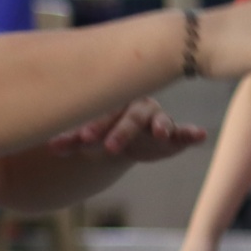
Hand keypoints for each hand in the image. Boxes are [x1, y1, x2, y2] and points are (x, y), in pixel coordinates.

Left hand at [48, 98, 205, 163]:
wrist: (115, 137)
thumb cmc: (96, 131)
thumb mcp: (82, 137)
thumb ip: (70, 141)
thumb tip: (50, 146)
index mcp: (112, 102)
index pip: (103, 113)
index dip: (94, 126)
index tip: (81, 139)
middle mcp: (136, 108)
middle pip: (130, 117)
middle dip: (120, 131)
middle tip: (108, 147)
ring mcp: (156, 120)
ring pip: (159, 121)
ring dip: (160, 126)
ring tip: (160, 133)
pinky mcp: (173, 135)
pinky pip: (184, 132)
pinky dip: (192, 133)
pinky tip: (200, 135)